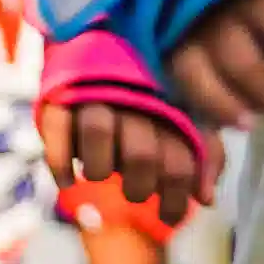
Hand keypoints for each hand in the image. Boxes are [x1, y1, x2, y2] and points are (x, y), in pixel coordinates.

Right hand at [46, 95, 210, 217]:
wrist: (100, 46)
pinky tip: (67, 181)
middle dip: (138, 188)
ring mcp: (94, 95)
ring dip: (98, 170)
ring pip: (98, 134)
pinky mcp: (59, 96)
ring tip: (97, 176)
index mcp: (170, 105)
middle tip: (134, 192)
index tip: (168, 217)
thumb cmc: (149, 99)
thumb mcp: (184, 118)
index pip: (180, 161)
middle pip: (140, 155)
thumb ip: (203, 155)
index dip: (175, 199)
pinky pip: (56, 129)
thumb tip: (207, 199)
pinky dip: (60, 162)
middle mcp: (134, 97)